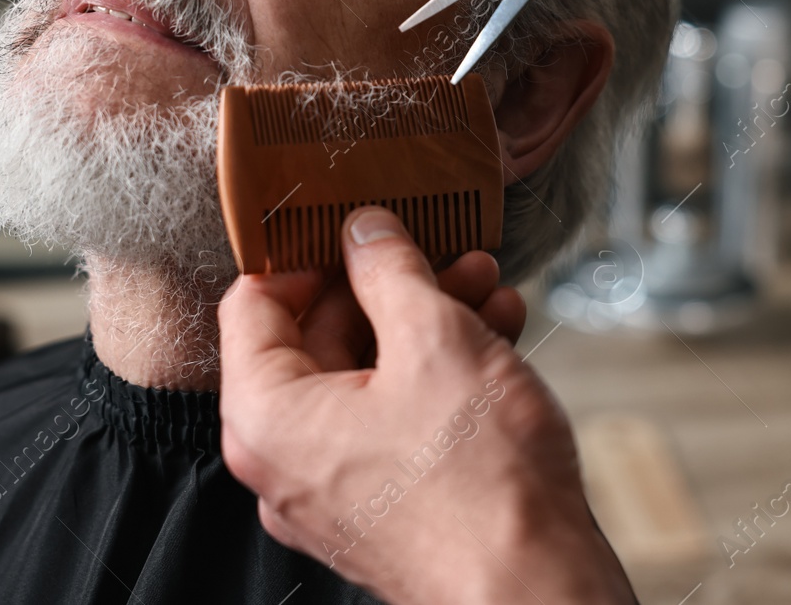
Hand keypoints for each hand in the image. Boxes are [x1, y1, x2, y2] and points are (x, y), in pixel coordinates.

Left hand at [218, 207, 634, 604]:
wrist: (537, 593)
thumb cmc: (479, 486)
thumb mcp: (434, 339)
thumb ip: (389, 271)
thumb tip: (364, 231)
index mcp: (267, 417)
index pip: (253, 304)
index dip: (305, 252)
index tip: (352, 223)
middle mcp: (287, 462)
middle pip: (320, 339)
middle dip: (388, 286)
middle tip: (443, 251)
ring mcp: (336, 492)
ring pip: (369, 378)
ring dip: (427, 323)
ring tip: (487, 289)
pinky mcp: (386, 510)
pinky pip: (395, 422)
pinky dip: (439, 376)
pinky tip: (496, 338)